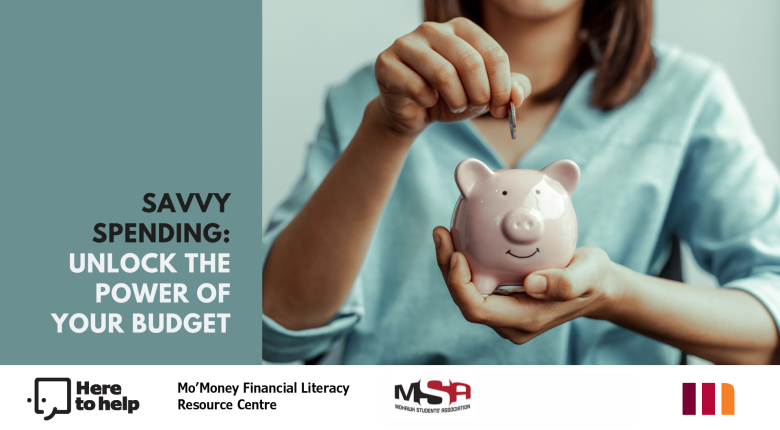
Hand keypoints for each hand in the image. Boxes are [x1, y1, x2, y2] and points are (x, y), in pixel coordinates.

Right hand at [373, 17, 530, 134]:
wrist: (411, 112)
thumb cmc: (449, 97)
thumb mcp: (485, 94)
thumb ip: (509, 89)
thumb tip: (517, 96)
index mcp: (461, 27)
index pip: (494, 54)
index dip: (502, 87)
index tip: (500, 108)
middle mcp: (433, 29)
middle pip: (470, 62)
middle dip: (479, 94)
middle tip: (476, 108)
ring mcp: (406, 43)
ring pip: (443, 73)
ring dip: (456, 99)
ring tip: (456, 107)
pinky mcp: (386, 63)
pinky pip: (416, 86)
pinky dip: (428, 102)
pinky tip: (427, 103)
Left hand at [432, 226, 622, 343]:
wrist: (597, 286)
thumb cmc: (594, 278)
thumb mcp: (589, 274)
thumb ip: (566, 282)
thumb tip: (531, 284)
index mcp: (525, 320)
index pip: (477, 309)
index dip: (459, 285)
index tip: (457, 254)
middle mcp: (509, 322)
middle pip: (465, 301)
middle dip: (447, 269)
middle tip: (441, 233)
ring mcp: (505, 314)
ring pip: (467, 292)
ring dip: (450, 265)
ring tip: (444, 232)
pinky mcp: (504, 300)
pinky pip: (476, 283)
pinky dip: (465, 262)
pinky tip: (460, 236)